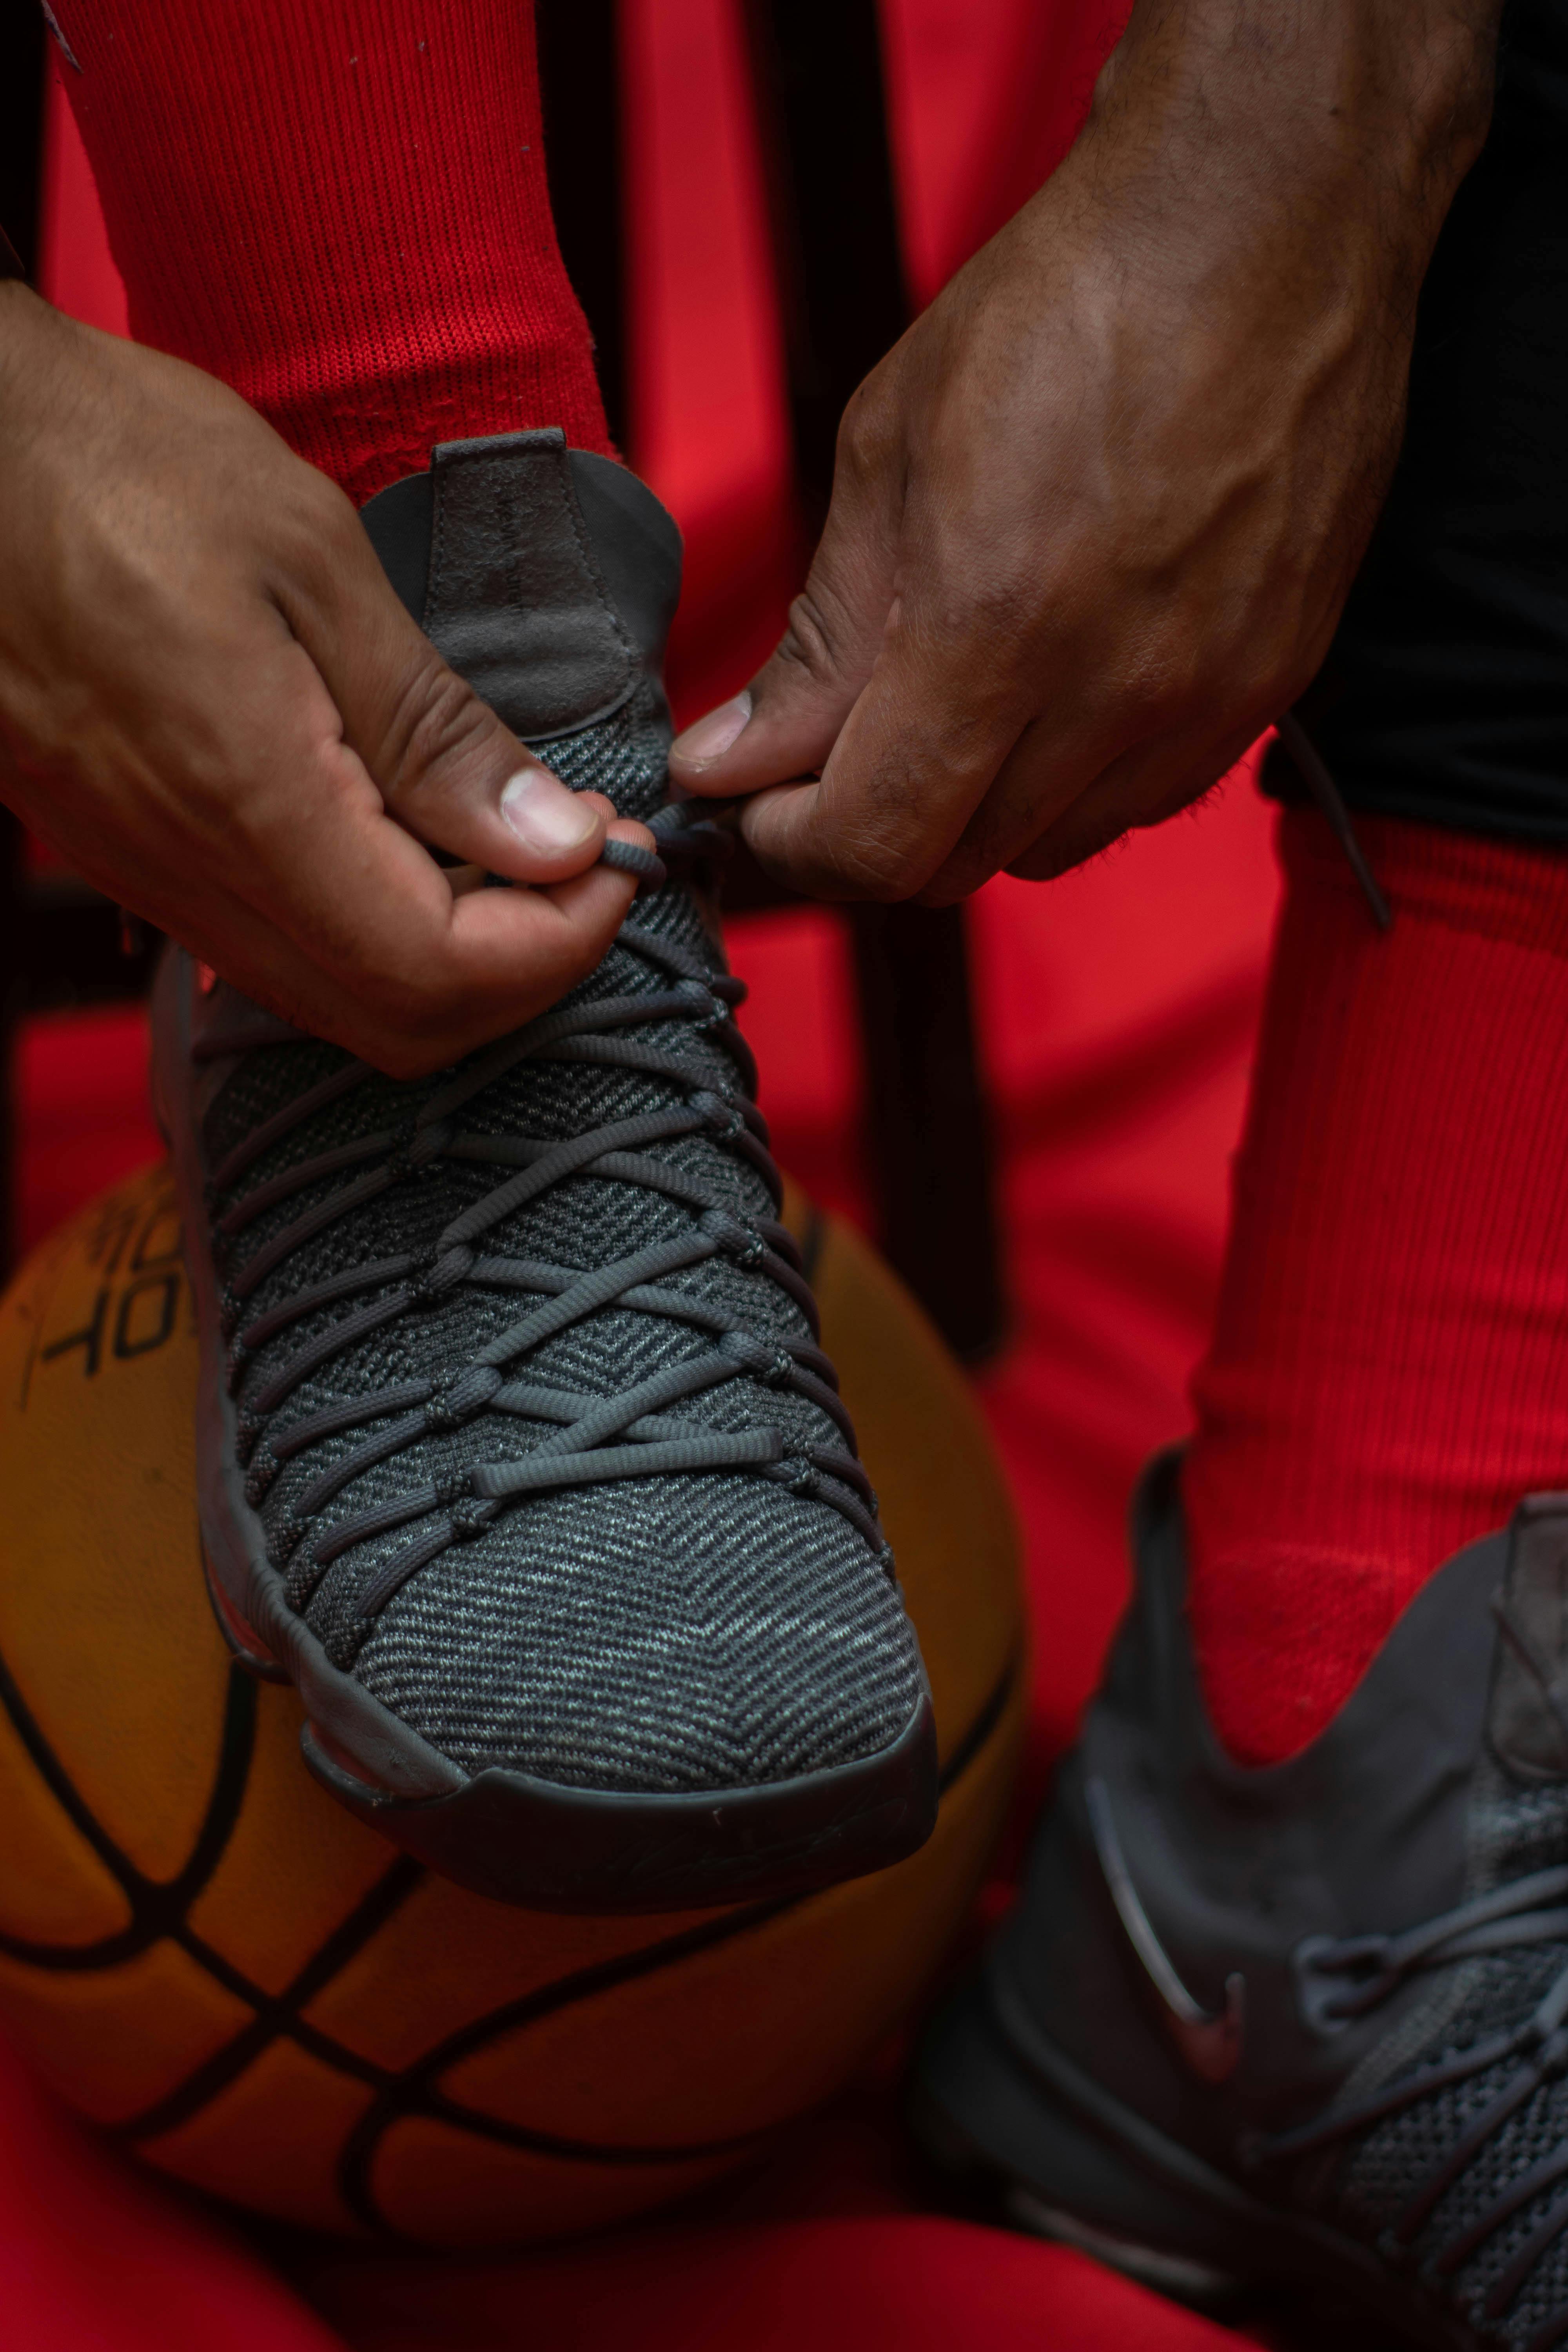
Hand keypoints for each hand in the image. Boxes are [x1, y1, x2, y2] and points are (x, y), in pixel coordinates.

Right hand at [0, 285, 649, 1074]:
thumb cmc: (113, 464)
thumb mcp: (310, 563)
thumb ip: (434, 726)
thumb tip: (552, 838)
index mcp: (248, 806)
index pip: (436, 973)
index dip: (557, 944)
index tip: (611, 861)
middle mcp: (191, 877)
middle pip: (397, 1026)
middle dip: (521, 970)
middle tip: (580, 866)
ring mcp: (151, 880)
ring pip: (337, 1005)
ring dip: (454, 956)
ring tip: (514, 845)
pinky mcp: (133, 860)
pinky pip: (276, 956)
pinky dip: (375, 932)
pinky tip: (413, 838)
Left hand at [669, 0, 1499, 900]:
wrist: (1261, 226)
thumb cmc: (1064, 308)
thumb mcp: (888, 456)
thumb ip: (819, 642)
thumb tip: (734, 761)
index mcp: (1000, 626)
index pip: (877, 839)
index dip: (794, 845)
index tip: (753, 804)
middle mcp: (1115, 691)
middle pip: (955, 864)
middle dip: (866, 833)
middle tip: (820, 764)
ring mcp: (1205, 699)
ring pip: (1045, 850)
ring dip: (968, 815)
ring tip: (939, 716)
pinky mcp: (1268, 687)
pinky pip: (1137, 804)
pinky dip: (1067, 785)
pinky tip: (1046, 698)